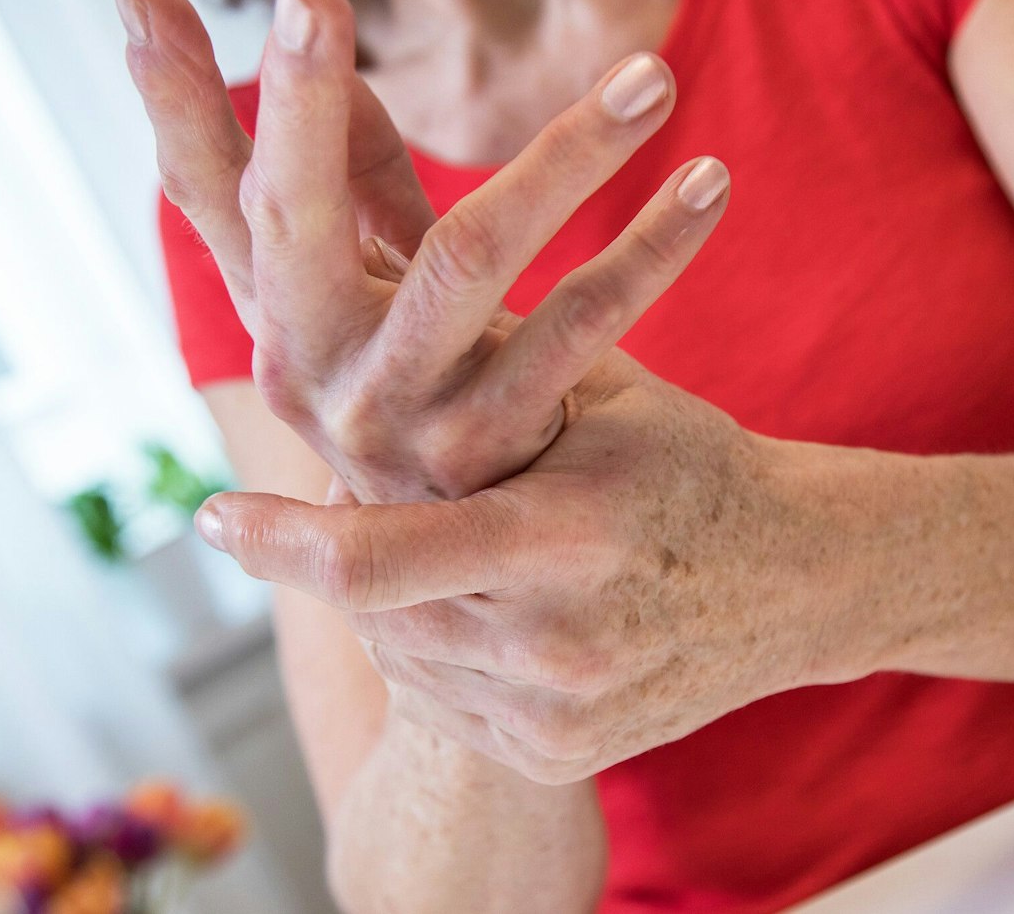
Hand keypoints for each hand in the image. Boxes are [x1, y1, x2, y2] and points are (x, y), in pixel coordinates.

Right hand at [114, 0, 730, 502]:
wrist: (462, 599)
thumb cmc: (415, 400)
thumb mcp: (370, 293)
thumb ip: (344, 168)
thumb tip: (314, 32)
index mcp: (281, 318)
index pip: (207, 188)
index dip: (171, 95)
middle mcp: (316, 371)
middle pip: (293, 219)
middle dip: (290, 105)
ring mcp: (402, 422)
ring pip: (465, 257)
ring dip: (563, 154)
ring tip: (651, 75)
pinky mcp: (500, 458)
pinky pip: (577, 331)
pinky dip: (650, 250)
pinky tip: (713, 185)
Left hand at [196, 358, 869, 785]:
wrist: (800, 579)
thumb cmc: (689, 461)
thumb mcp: (600, 392)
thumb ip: (481, 356)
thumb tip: (359, 259)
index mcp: (561, 534)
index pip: (374, 557)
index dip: (280, 543)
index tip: (212, 517)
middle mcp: (552, 639)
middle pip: (377, 608)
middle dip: (339, 555)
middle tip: (318, 518)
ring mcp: (556, 712)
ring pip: (403, 654)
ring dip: (391, 600)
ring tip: (435, 546)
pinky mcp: (558, 754)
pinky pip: (448, 703)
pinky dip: (438, 650)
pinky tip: (479, 606)